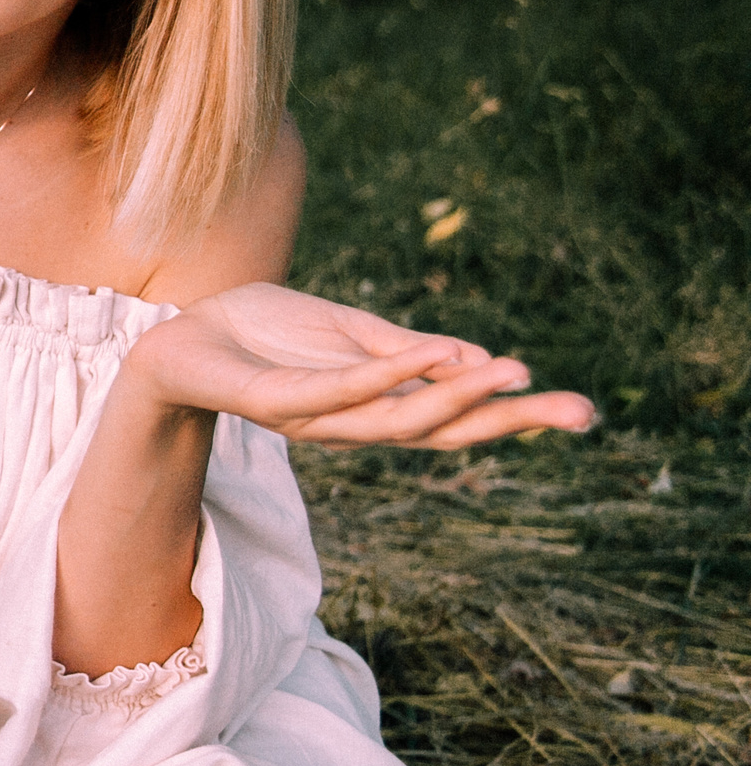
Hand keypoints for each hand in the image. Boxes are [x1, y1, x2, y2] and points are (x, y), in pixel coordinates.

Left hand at [132, 281, 594, 448]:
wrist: (183, 337)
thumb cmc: (265, 335)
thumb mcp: (348, 333)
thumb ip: (406, 350)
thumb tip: (478, 361)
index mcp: (374, 405)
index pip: (456, 417)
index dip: (517, 416)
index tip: (582, 412)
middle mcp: (352, 422)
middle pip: (442, 431)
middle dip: (510, 422)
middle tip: (578, 413)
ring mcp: (316, 417)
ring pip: (397, 419)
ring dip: (456, 396)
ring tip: (512, 375)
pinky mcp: (276, 400)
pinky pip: (337, 392)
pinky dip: (384, 376)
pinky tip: (428, 357)